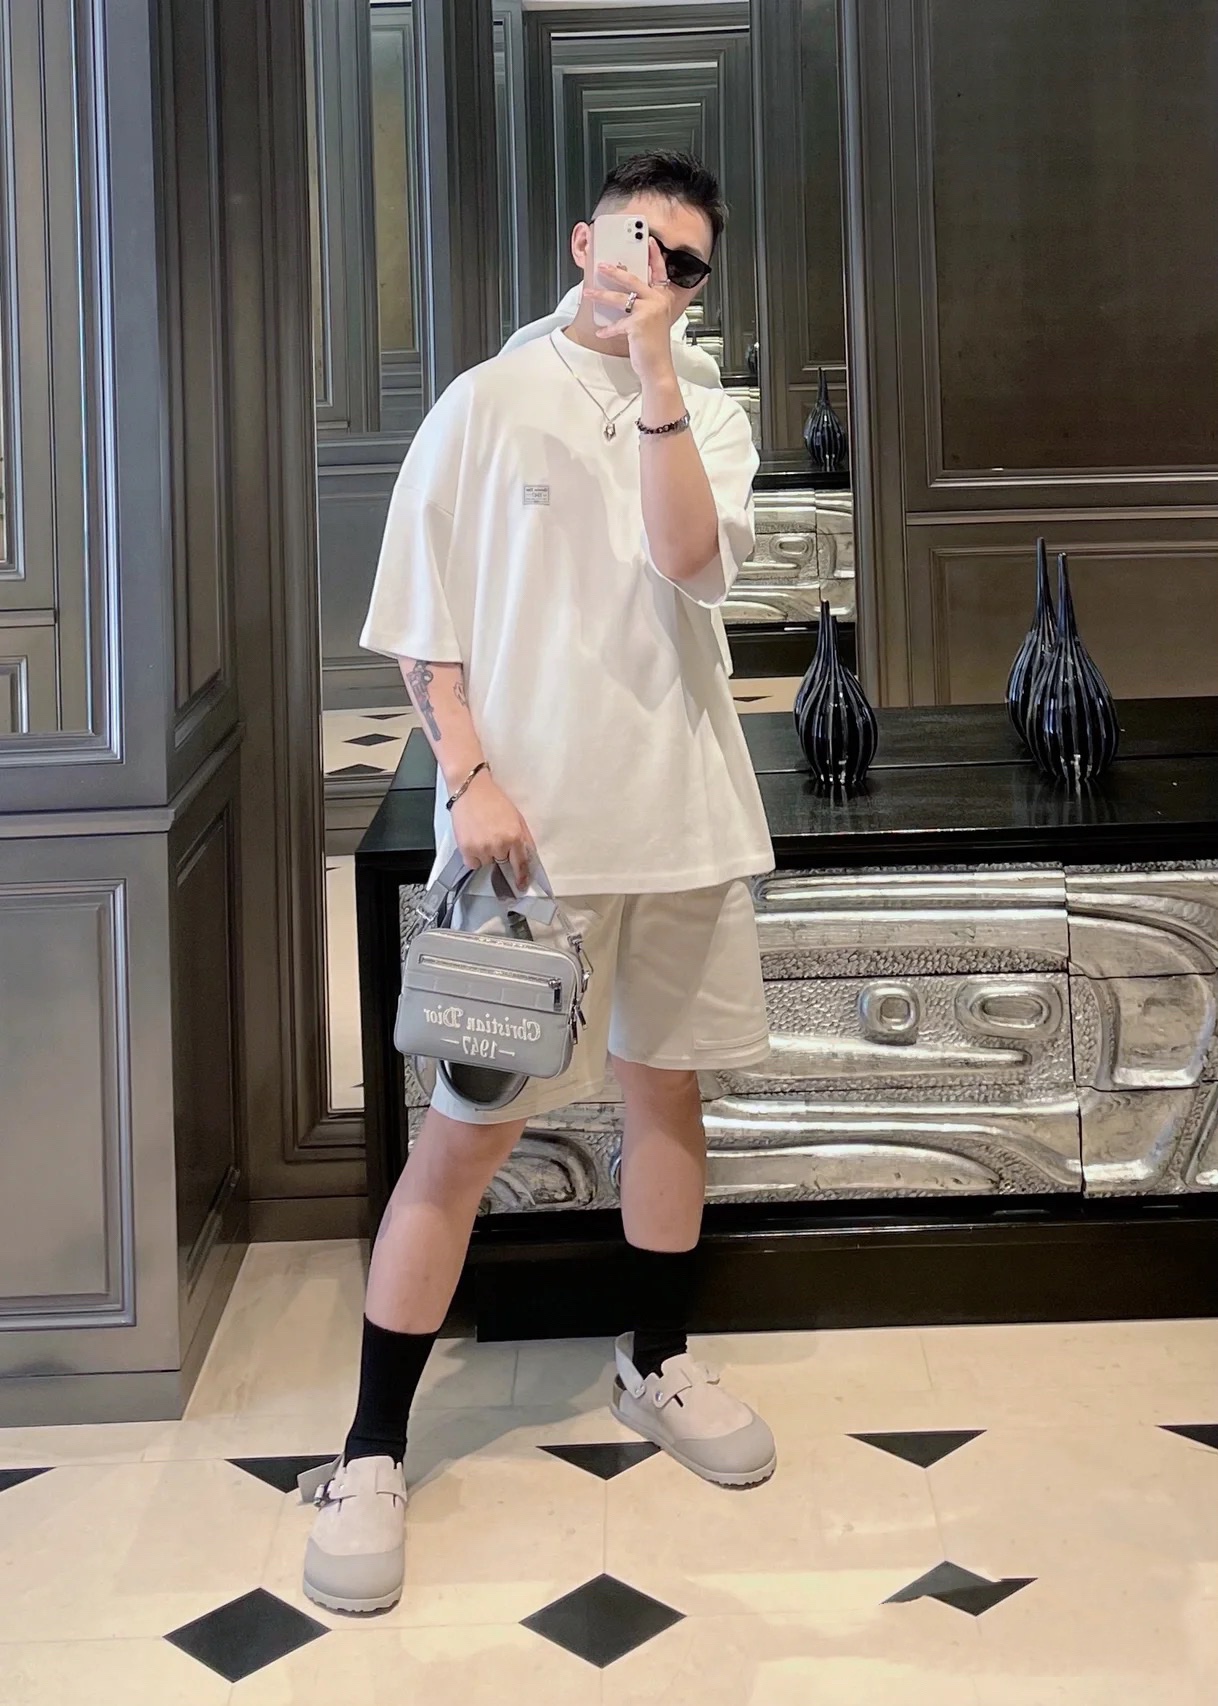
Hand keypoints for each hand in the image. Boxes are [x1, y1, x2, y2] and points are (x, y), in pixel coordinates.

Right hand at [450, 771, 534, 887]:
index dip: (521, 877)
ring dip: (485, 854)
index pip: (520, 864)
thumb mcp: (516, 817)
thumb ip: (523, 838)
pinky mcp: (466, 849)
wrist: (470, 790)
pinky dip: (473, 856)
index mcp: (514, 837)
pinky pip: (472, 863)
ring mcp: (482, 849)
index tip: (521, 885)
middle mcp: (499, 846)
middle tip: (492, 836)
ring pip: (486, 863)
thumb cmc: (493, 800)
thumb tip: (528, 856)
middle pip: (502, 863)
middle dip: (500, 854)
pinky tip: (472, 839)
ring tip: (481, 834)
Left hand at [586, 240, 676, 385]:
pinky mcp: (638, 323)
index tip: (649, 241)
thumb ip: (644, 304)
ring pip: (620, 298)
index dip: (654, 255)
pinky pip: (617, 323)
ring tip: (588, 293)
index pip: (660, 271)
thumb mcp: (653, 319)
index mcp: (663, 297)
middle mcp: (658, 301)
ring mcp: (649, 311)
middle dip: (615, 271)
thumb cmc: (653, 345)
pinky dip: (608, 329)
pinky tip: (601, 332)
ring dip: (601, 295)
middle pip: (633, 279)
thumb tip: (625, 293)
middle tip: (601, 265)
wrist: (658, 367)